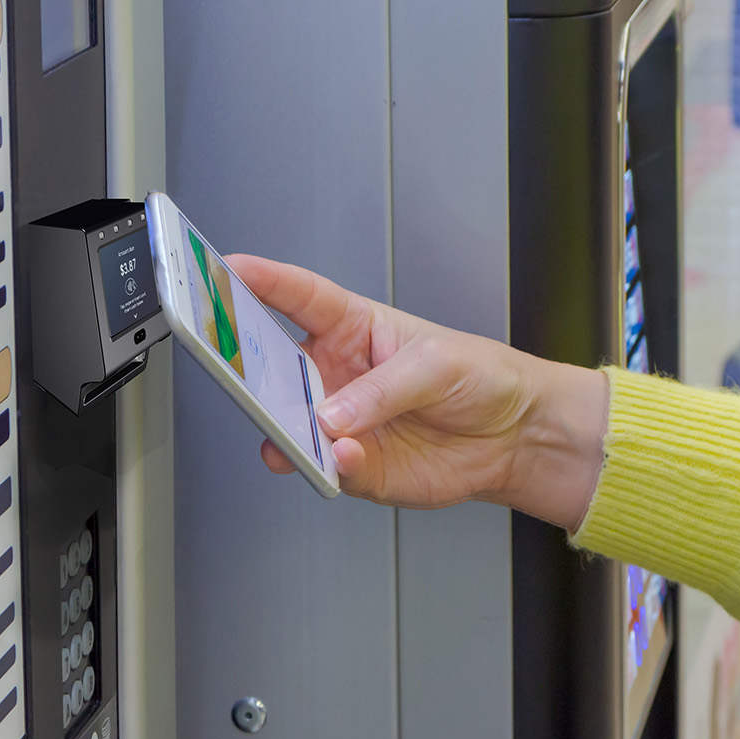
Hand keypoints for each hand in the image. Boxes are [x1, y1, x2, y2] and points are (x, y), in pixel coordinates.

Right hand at [227, 254, 608, 528]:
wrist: (515, 436)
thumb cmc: (481, 378)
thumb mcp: (437, 363)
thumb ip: (384, 387)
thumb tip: (333, 414)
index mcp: (353, 327)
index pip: (296, 297)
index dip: (260, 281)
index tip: (224, 270)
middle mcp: (337, 375)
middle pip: (275, 367)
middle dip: (248, 368)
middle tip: (231, 369)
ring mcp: (342, 423)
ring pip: (291, 425)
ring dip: (285, 429)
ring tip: (296, 431)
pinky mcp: (357, 466)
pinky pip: (326, 468)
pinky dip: (328, 465)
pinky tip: (343, 457)